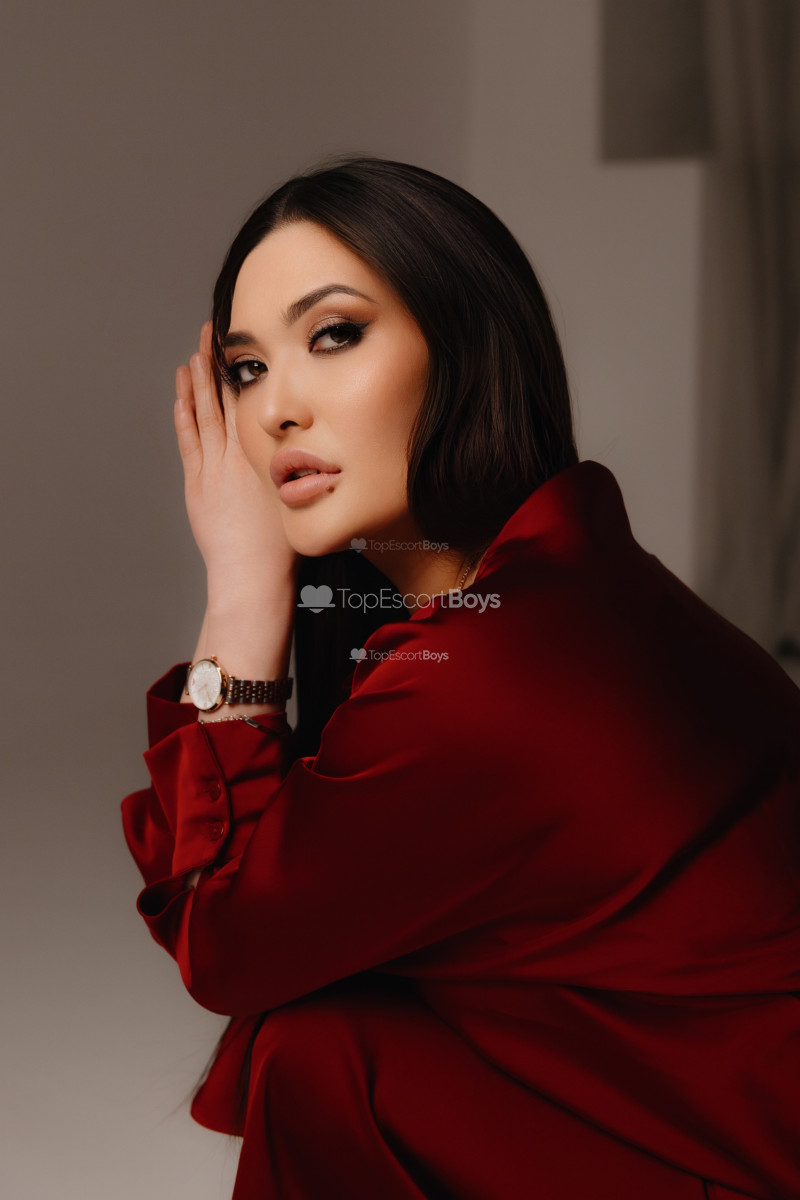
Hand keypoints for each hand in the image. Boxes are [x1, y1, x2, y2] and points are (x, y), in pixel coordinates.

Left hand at [174, 322, 298, 609]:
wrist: (254, 576)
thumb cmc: (283, 547)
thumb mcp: (306, 499)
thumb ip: (311, 472)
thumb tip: (329, 452)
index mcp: (268, 455)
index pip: (257, 400)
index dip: (249, 369)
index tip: (247, 344)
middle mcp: (239, 454)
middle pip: (227, 396)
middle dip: (220, 361)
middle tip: (216, 329)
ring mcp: (214, 467)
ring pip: (204, 411)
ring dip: (198, 379)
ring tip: (196, 350)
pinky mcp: (198, 482)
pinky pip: (188, 435)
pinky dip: (184, 410)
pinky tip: (182, 390)